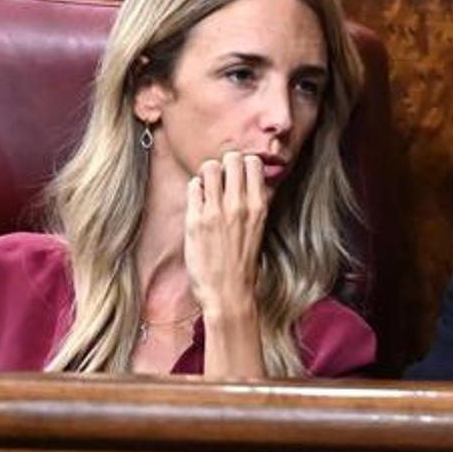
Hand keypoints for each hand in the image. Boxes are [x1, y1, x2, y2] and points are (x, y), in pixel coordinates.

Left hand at [184, 151, 268, 320]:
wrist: (228, 292)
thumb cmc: (243, 262)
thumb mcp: (258, 227)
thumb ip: (255, 202)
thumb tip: (251, 178)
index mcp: (259, 206)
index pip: (254, 162)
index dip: (244, 164)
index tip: (238, 175)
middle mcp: (239, 205)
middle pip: (232, 158)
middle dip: (225, 165)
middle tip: (221, 180)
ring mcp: (216, 211)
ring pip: (209, 167)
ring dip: (207, 174)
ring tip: (208, 189)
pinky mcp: (195, 220)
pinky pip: (193, 186)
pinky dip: (195, 189)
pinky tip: (199, 203)